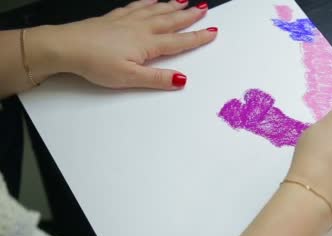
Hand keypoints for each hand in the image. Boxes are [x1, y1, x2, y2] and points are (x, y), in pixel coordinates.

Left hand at [30, 0, 215, 88]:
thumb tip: (181, 79)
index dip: (197, 37)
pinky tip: (151, 0)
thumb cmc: (95, 62)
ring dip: (172, 6)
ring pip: (156, 11)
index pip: (179, 41)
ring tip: (184, 2)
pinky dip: (147, 3)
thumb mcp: (130, 78)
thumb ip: (157, 79)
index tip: (212, 32)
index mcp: (148, 44)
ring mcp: (127, 21)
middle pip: (171, 21)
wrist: (66, 47)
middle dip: (189, 16)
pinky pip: (137, 6)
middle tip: (203, 10)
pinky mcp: (114, 18)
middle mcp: (140, 28)